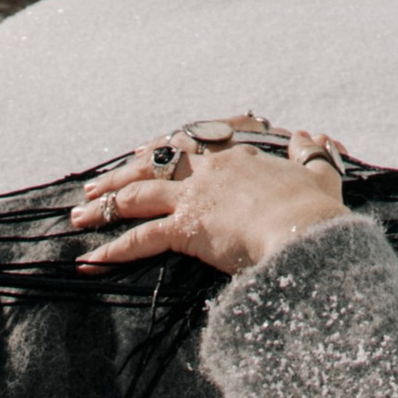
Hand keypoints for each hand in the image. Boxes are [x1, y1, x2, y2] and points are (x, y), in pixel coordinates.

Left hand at [70, 123, 346, 276]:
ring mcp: (195, 198)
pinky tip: (90, 260)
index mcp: (237, 157)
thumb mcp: (319, 175)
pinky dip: (113, 251)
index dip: (163, 150)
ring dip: (105, 206)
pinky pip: (142, 240)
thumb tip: (312, 136)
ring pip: (139, 196)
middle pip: (154, 165)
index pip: (190, 146)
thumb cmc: (315, 208)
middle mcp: (209, 171)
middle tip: (95, 185)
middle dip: (121, 175)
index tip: (143, 152)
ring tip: (78, 215)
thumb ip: (311, 155)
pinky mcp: (187, 229)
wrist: (305, 230)